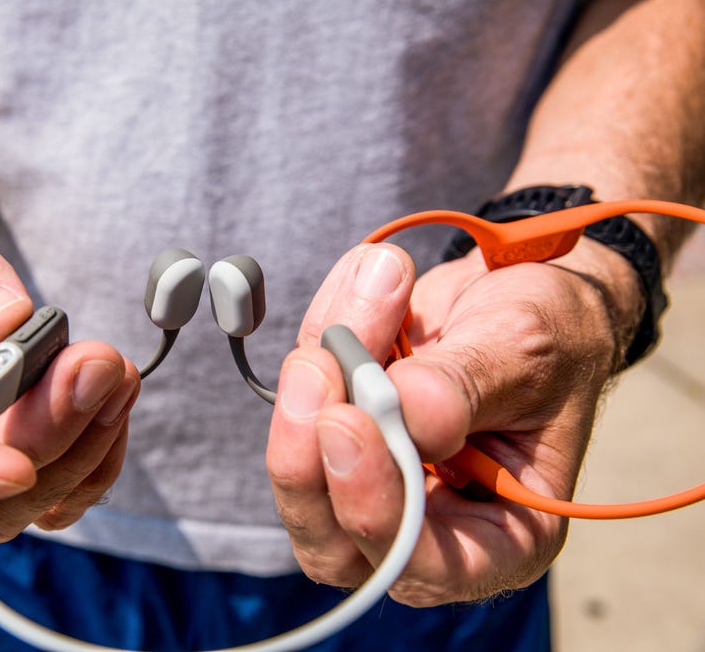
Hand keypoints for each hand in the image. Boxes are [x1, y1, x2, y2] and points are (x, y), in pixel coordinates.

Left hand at [267, 240, 628, 605]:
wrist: (523, 294)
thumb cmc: (550, 337)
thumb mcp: (527, 356)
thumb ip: (464, 389)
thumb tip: (405, 410)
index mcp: (499, 538)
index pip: (418, 569)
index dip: (371, 509)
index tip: (347, 422)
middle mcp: (427, 524)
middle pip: (331, 540)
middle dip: (307, 458)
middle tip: (316, 367)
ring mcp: (373, 477)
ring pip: (302, 465)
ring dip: (315, 377)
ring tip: (368, 294)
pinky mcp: (339, 426)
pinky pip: (302, 394)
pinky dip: (321, 334)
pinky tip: (364, 283)